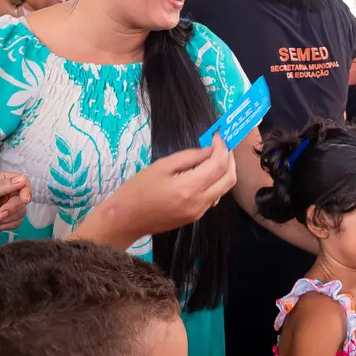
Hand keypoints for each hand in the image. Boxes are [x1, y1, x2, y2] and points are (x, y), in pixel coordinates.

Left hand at [0, 171, 31, 245]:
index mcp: (0, 180)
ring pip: (20, 213)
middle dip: (9, 209)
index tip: (23, 200)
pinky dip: (2, 226)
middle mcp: (5, 192)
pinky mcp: (4, 220)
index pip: (23, 181)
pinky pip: (15, 223)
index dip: (26, 190)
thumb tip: (24, 179)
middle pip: (22, 200)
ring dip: (3, 219)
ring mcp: (5, 206)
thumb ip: (4, 186)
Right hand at [89, 137, 235, 241]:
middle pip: (229, 178)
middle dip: (230, 159)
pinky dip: (216, 182)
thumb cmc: (137, 190)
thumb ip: (189, 157)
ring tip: (215, 155)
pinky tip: (205, 173)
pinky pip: (214, 197)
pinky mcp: (195, 216)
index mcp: (190, 188)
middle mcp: (200, 202)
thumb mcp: (162, 166)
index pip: (218, 165)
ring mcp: (199, 212)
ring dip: (225, 171)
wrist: (125, 220)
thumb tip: (209, 150)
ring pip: (224, 189)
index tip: (218, 135)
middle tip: (222, 145)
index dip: (222, 147)